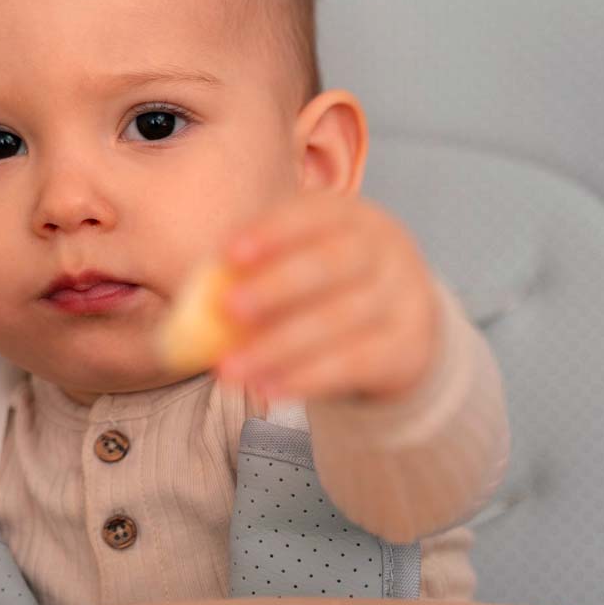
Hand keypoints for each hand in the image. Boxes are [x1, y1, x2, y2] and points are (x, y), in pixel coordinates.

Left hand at [215, 192, 438, 401]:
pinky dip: (306, 379)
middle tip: (227, 308)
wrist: (403, 327)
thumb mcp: (303, 264)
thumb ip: (256, 272)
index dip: (272, 231)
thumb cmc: (330, 288)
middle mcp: (384, 250)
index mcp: (352, 216)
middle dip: (276, 286)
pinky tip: (267, 390)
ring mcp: (402, 298)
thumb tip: (196, 297)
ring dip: (277, 347)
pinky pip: (353, 364)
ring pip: (338, 321)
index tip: (229, 252)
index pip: (314, 214)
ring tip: (229, 370)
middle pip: (332, 263)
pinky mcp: (407, 347)